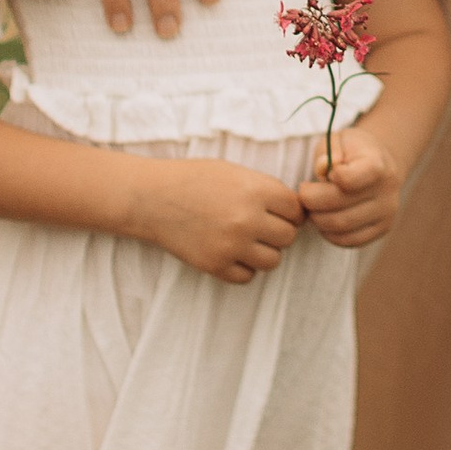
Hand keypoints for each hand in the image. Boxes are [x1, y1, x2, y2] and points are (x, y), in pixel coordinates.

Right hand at [137, 159, 305, 284]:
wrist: (153, 198)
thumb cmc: (195, 179)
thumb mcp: (236, 172)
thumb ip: (267, 190)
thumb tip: (296, 212)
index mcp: (257, 191)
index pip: (296, 211)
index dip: (289, 211)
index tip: (277, 211)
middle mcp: (247, 219)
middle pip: (288, 237)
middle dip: (278, 231)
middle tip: (261, 225)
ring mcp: (231, 245)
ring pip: (272, 260)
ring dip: (264, 251)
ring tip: (246, 239)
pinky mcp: (215, 265)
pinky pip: (247, 276)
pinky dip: (243, 267)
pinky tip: (231, 252)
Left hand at [296, 125, 407, 250]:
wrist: (382, 163)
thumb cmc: (354, 151)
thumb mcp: (339, 140)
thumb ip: (328, 152)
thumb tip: (323, 169)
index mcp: (377, 164)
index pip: (349, 179)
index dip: (328, 177)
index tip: (324, 171)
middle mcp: (387, 190)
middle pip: (339, 205)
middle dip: (311, 201)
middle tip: (303, 194)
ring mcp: (387, 212)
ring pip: (341, 226)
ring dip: (318, 219)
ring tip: (312, 207)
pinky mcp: (382, 229)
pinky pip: (349, 241)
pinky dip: (330, 234)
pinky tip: (325, 220)